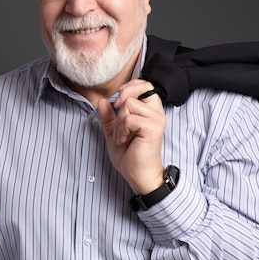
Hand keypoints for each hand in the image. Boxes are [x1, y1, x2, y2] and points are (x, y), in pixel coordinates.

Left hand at [97, 79, 165, 194]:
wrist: (138, 174)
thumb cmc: (130, 155)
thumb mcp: (114, 132)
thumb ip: (108, 117)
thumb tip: (102, 101)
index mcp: (150, 111)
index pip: (146, 85)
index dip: (130, 86)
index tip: (118, 100)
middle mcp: (156, 113)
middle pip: (139, 89)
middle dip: (122, 98)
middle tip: (117, 114)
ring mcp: (156, 120)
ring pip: (129, 104)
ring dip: (119, 121)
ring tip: (122, 135)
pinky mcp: (153, 128)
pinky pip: (130, 119)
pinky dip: (121, 129)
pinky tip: (124, 140)